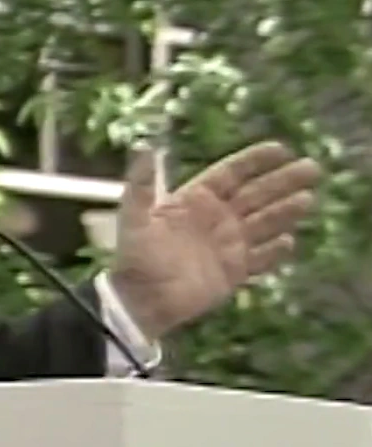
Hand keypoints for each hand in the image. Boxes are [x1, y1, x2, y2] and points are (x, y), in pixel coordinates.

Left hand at [109, 142, 321, 339]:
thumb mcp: (134, 216)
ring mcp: (227, 245)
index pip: (231, 174)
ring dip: (285, 212)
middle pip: (256, 194)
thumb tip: (143, 145)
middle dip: (283, 181)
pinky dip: (274, 252)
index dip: (255, 160)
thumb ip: (141, 183)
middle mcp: (216, 219)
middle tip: (312, 168)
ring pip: (264, 223)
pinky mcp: (233, 272)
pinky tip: (289, 241)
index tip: (281, 148)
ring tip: (307, 200)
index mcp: (195, 200)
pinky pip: (260, 259)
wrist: (141, 300)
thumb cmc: (136, 256)